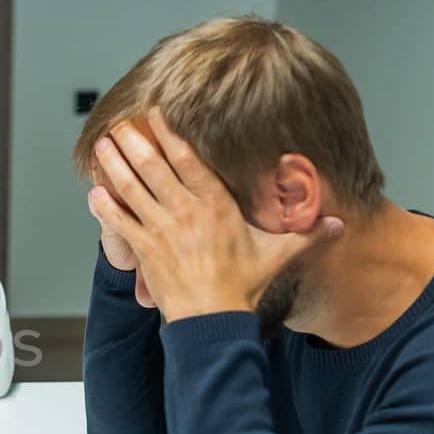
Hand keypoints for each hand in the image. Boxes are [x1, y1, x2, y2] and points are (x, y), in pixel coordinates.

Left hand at [85, 108, 342, 321]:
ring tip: (102, 143)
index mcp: (215, 205)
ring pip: (131, 187)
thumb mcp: (277, 255)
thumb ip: (307, 234)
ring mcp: (160, 229)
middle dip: (133, 140)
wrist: (213, 321)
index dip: (168, 132)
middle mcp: (185, 211)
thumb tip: (341, 224)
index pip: (187, 159)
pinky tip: (93, 190)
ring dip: (114, 163)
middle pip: (153, 166)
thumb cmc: (242, 287)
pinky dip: (104, 204)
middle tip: (119, 121)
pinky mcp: (143, 250)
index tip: (153, 112)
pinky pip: (118, 221)